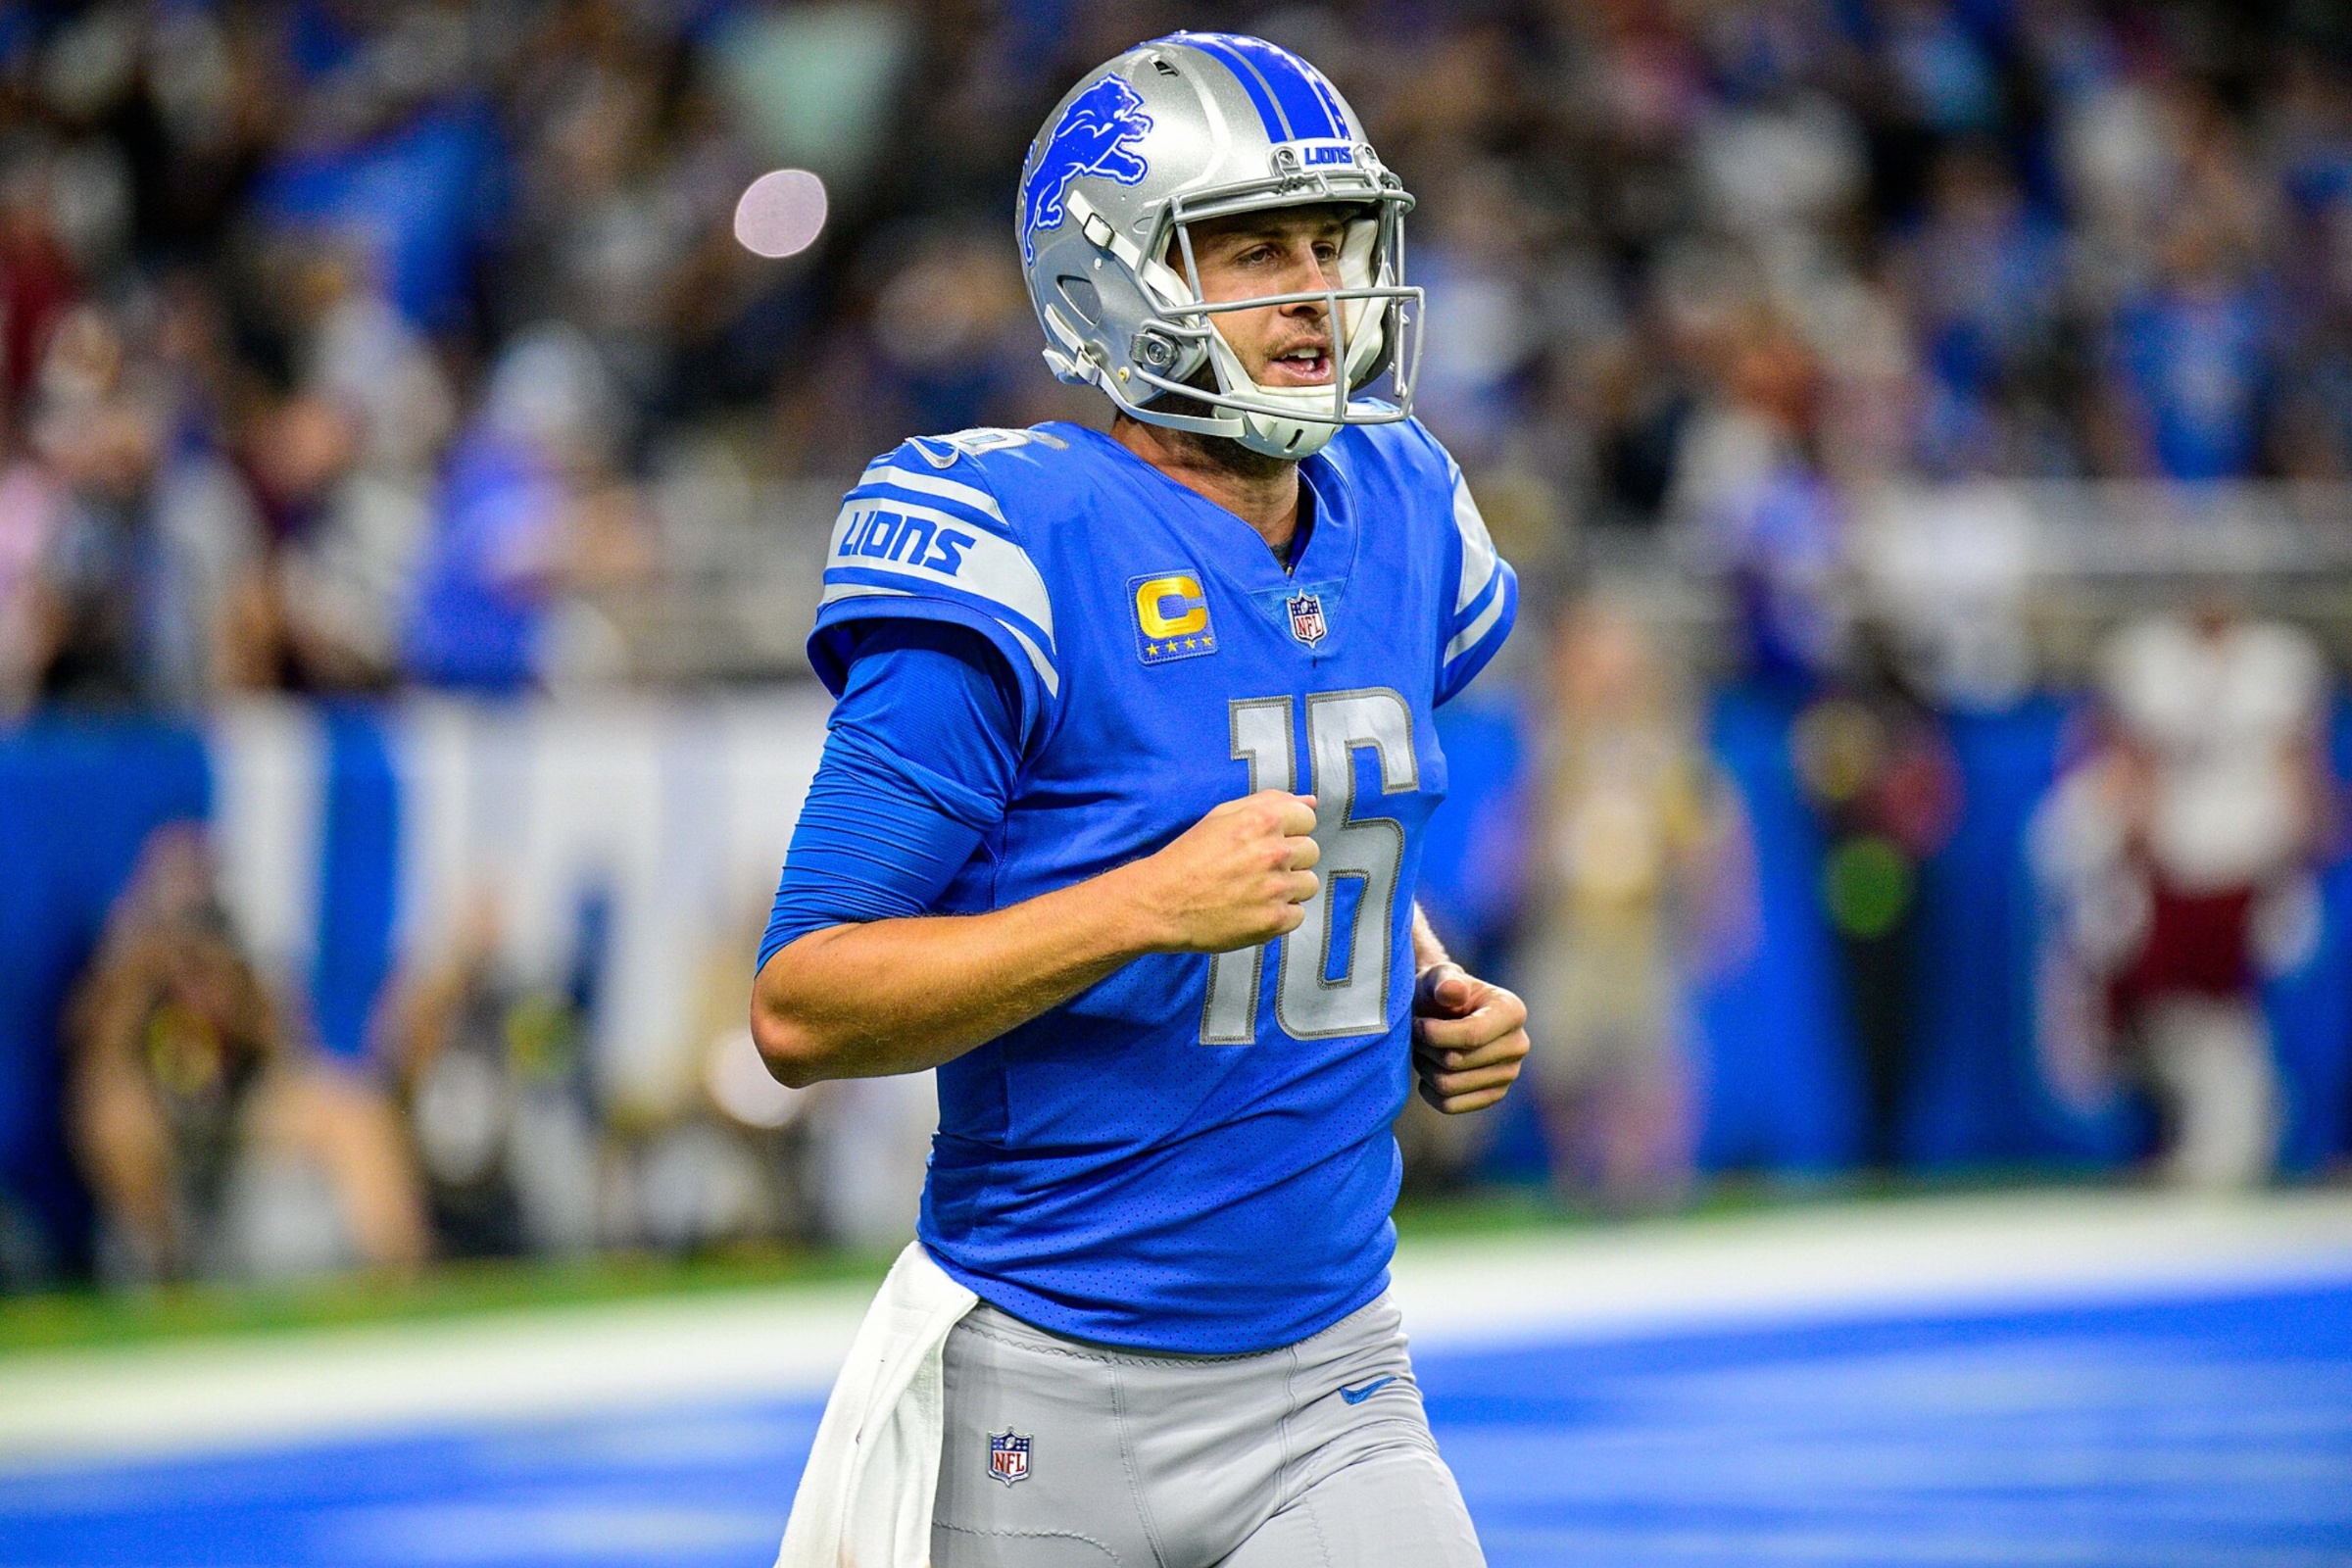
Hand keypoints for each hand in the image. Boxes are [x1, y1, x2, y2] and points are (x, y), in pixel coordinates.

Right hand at [1122, 790, 1320, 953]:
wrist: (1161, 902)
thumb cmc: (1189, 856)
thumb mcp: (1222, 816)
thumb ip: (1269, 803)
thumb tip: (1310, 802)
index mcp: (1263, 821)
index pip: (1307, 819)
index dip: (1289, 830)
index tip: (1267, 842)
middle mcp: (1274, 852)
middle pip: (1311, 851)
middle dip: (1290, 858)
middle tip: (1256, 868)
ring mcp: (1276, 889)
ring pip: (1309, 884)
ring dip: (1289, 887)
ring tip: (1256, 890)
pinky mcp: (1274, 920)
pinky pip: (1298, 915)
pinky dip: (1280, 915)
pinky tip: (1254, 910)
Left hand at [1411, 963, 1527, 1113]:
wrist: (1440, 1012)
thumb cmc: (1439, 991)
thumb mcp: (1438, 976)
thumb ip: (1444, 981)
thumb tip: (1453, 992)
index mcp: (1512, 1011)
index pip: (1472, 1035)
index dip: (1434, 1034)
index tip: (1416, 1023)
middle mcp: (1518, 1044)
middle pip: (1456, 1062)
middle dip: (1426, 1048)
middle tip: (1416, 1035)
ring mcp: (1509, 1074)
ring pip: (1449, 1085)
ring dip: (1424, 1067)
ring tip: (1422, 1049)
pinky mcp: (1493, 1095)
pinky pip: (1450, 1105)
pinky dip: (1429, 1091)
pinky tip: (1428, 1070)